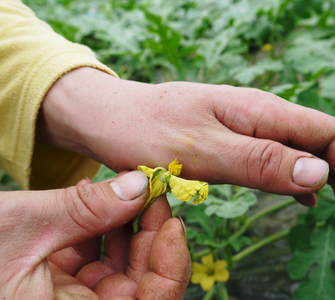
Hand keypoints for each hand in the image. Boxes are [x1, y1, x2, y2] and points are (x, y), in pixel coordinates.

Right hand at [0, 171, 188, 298]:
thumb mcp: (24, 228)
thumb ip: (87, 209)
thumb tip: (138, 186)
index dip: (170, 265)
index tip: (172, 220)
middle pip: (142, 284)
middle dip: (150, 235)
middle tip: (150, 191)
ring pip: (122, 269)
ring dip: (127, 226)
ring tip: (124, 189)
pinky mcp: (58, 287)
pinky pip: (96, 260)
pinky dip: (102, 229)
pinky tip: (98, 199)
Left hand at [41, 68, 334, 227]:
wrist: (110, 116)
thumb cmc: (145, 129)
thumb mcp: (201, 149)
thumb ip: (259, 161)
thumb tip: (320, 173)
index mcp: (259, 112)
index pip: (330, 135)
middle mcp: (260, 116)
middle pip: (325, 141)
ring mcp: (247, 127)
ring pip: (304, 150)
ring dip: (334, 179)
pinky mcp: (233, 140)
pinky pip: (278, 157)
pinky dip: (300, 179)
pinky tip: (304, 200)